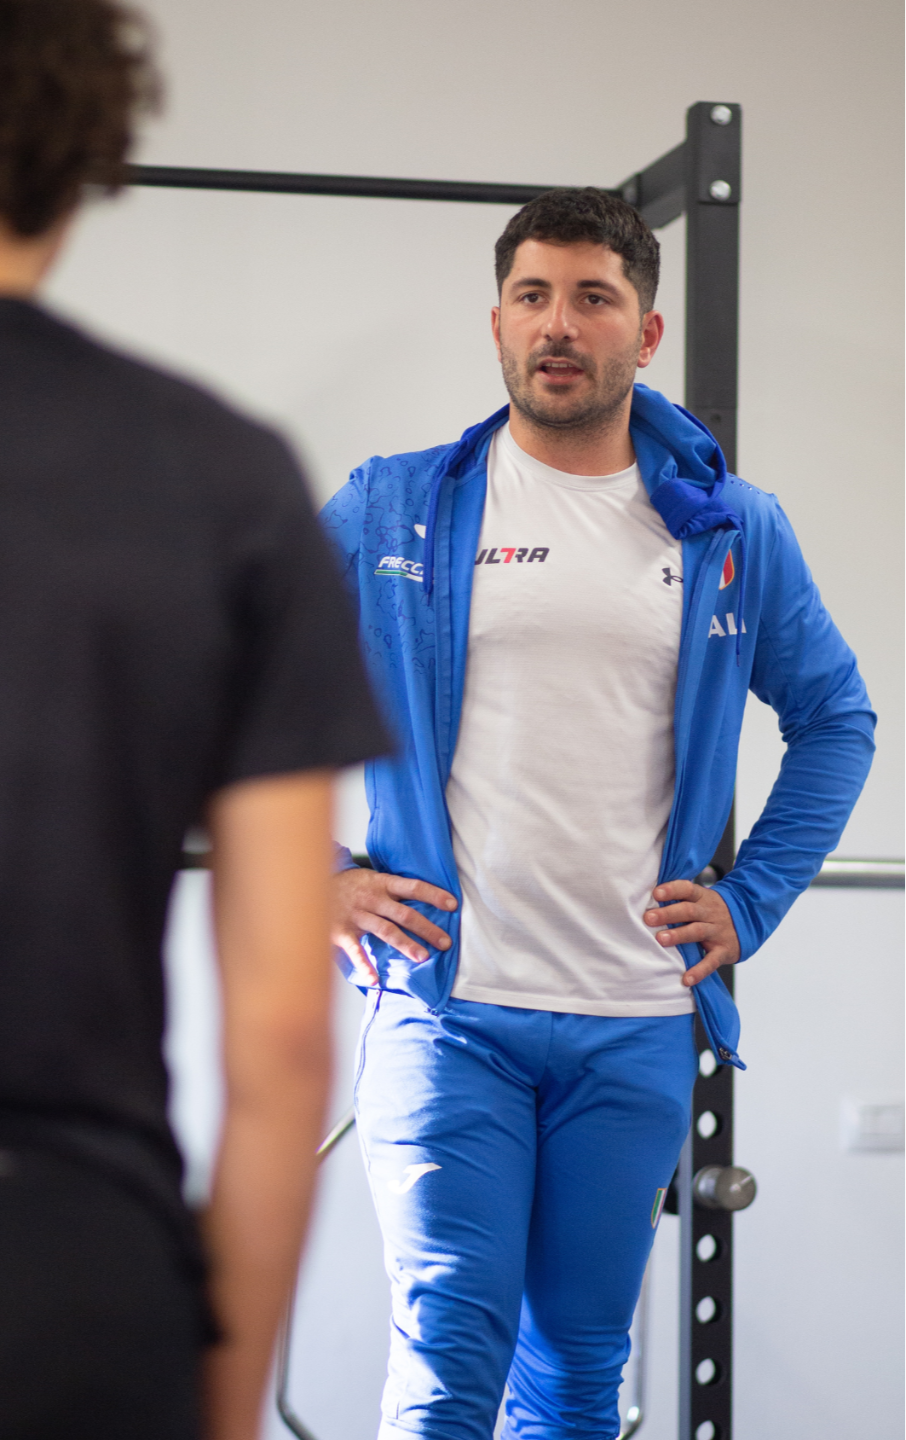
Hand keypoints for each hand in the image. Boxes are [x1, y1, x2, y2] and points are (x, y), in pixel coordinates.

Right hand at [332, 867, 457, 984]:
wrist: (308, 881)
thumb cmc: (348, 885)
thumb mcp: (370, 879)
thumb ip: (392, 890)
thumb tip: (424, 902)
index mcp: (381, 883)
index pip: (412, 886)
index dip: (433, 894)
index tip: (453, 904)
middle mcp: (371, 897)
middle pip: (404, 913)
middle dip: (427, 928)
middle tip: (446, 943)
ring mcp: (356, 914)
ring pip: (386, 930)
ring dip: (406, 945)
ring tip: (423, 958)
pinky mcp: (340, 930)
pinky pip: (354, 950)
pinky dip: (364, 965)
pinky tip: (375, 980)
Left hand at [643, 879, 739, 986]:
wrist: (749, 920)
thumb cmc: (712, 910)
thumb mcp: (701, 899)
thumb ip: (680, 899)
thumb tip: (646, 900)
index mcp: (702, 898)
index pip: (687, 889)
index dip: (672, 890)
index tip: (656, 893)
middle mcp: (709, 913)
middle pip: (688, 910)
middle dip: (668, 914)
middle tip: (648, 918)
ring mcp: (717, 931)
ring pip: (697, 931)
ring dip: (679, 935)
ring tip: (661, 939)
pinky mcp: (724, 950)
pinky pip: (711, 961)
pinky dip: (699, 971)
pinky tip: (687, 979)